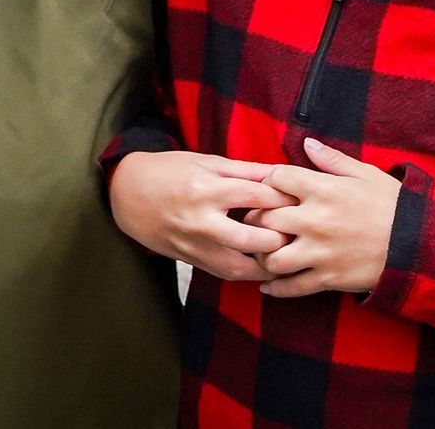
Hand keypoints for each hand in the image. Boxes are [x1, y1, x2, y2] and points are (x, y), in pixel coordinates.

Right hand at [108, 150, 295, 282]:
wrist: (129, 195)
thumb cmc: (171, 171)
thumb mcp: (207, 161)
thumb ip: (244, 170)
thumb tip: (278, 171)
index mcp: (207, 188)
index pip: (254, 196)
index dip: (283, 197)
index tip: (305, 199)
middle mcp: (201, 220)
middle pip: (249, 238)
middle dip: (279, 239)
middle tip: (303, 234)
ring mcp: (194, 245)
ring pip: (237, 265)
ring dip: (265, 266)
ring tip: (289, 258)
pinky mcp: (190, 260)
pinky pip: (222, 272)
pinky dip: (245, 272)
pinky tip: (264, 268)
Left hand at [251, 138, 402, 298]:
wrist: (415, 243)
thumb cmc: (391, 203)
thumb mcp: (365, 173)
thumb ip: (332, 159)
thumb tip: (307, 143)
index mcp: (322, 189)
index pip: (276, 179)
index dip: (268, 181)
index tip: (269, 188)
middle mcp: (314, 220)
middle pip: (265, 219)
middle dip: (256, 219)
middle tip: (255, 220)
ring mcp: (319, 252)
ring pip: (272, 257)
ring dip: (263, 255)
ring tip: (263, 251)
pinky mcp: (326, 278)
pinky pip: (291, 287)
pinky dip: (276, 288)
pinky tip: (268, 285)